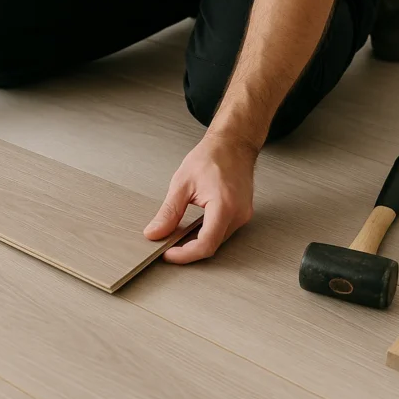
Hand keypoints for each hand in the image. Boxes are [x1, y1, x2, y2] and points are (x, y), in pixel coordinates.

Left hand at [144, 133, 256, 263]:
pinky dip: (206, 232)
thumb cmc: (212, 156)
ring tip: (178, 234)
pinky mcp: (242, 213)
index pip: (205, 245)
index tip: (168, 254)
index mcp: (224, 206)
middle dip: (188, 249)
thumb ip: (169, 212)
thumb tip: (155, 232)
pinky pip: (223, 231)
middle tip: (167, 244)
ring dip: (197, 241)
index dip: (184, 255)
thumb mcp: (182, 183)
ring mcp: (243, 215)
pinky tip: (193, 226)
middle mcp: (238, 214)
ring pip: (217, 240)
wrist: (233, 143)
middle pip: (211, 245)